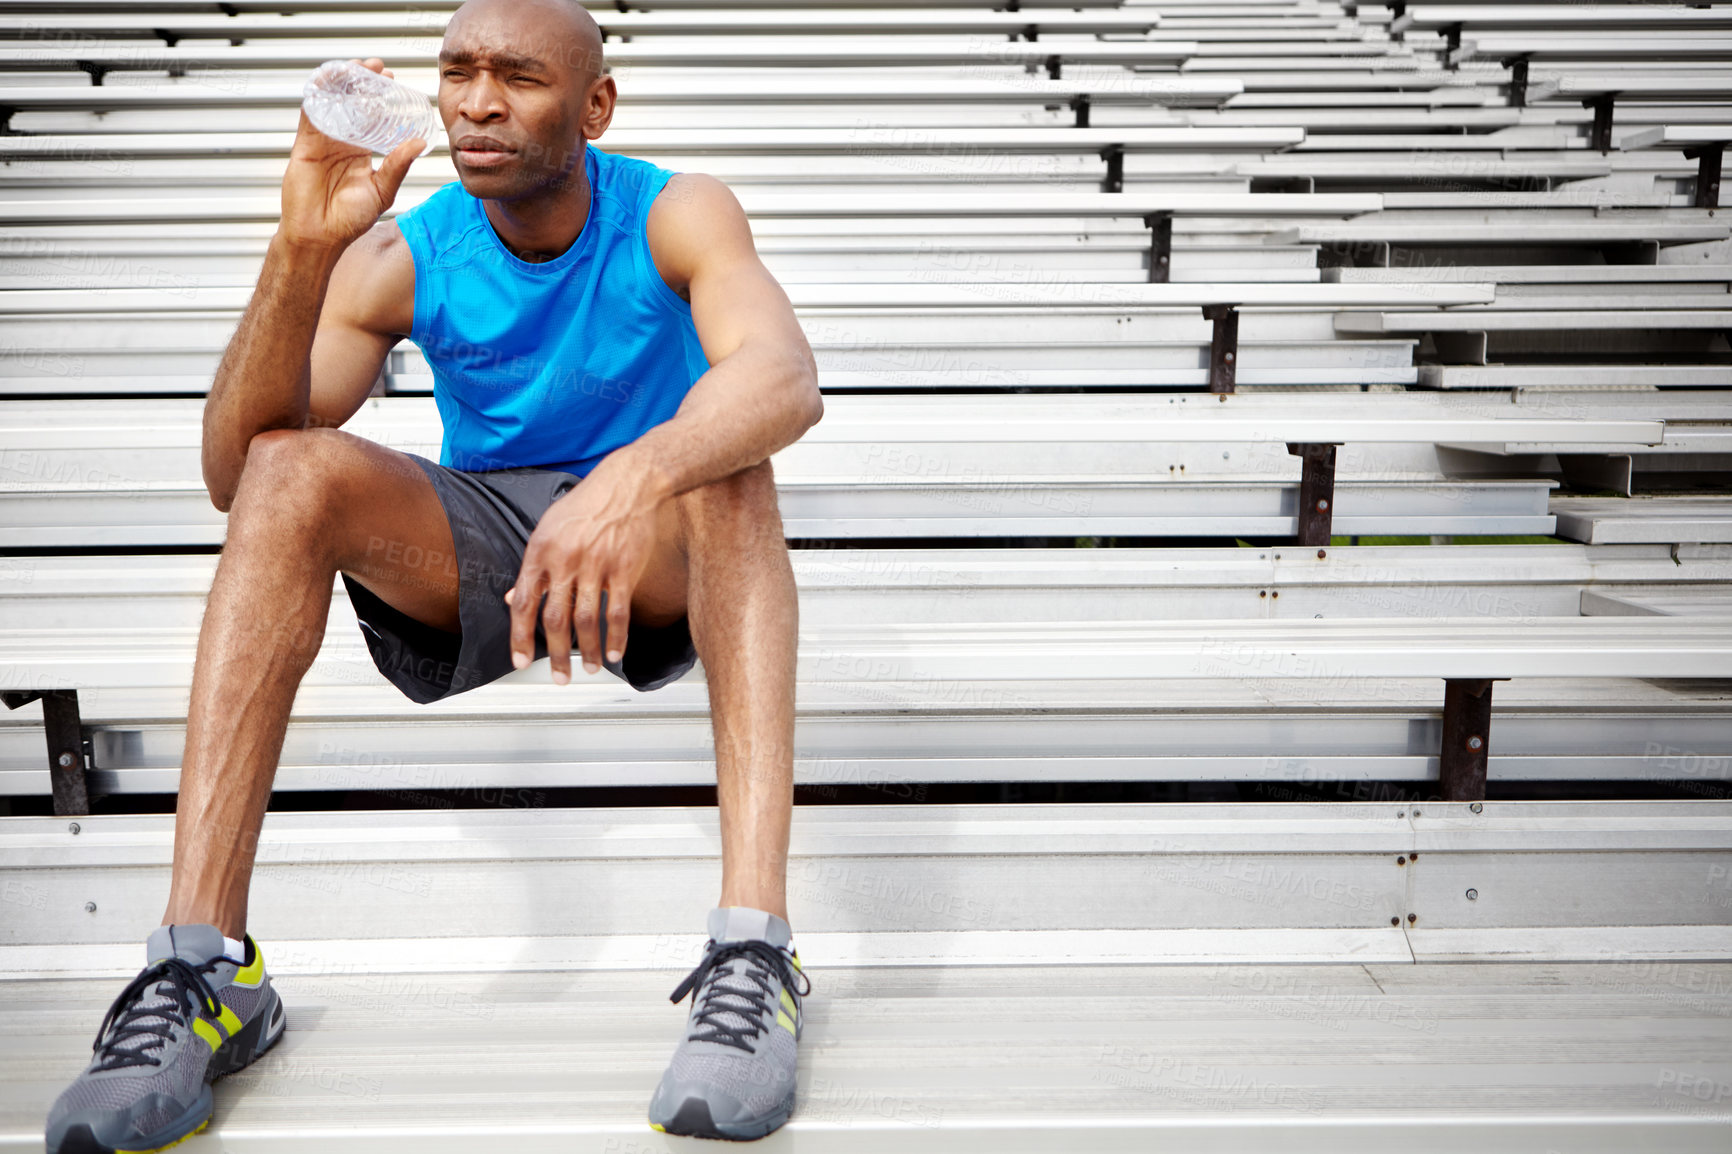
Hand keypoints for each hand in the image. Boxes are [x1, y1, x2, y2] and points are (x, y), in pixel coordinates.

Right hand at [280, 58, 425, 251]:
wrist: (320, 236)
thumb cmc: (350, 220)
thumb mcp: (383, 190)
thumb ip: (398, 166)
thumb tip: (421, 144)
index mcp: (361, 150)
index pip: (372, 116)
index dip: (380, 96)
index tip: (393, 80)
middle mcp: (342, 141)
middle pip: (352, 102)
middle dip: (363, 81)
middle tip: (378, 68)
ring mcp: (323, 139)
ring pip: (332, 101)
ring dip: (342, 80)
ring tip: (357, 67)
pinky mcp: (305, 142)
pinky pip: (311, 111)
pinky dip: (318, 92)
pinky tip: (329, 77)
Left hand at [504, 456, 667, 683]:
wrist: (628, 484)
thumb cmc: (588, 503)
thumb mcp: (548, 528)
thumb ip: (533, 566)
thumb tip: (514, 597)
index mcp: (540, 552)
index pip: (524, 603)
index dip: (519, 637)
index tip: (520, 660)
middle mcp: (565, 561)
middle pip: (554, 620)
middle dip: (554, 655)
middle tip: (559, 676)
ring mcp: (595, 566)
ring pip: (586, 622)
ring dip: (588, 652)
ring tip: (591, 668)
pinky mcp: (624, 569)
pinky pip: (617, 612)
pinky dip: (617, 637)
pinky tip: (616, 652)